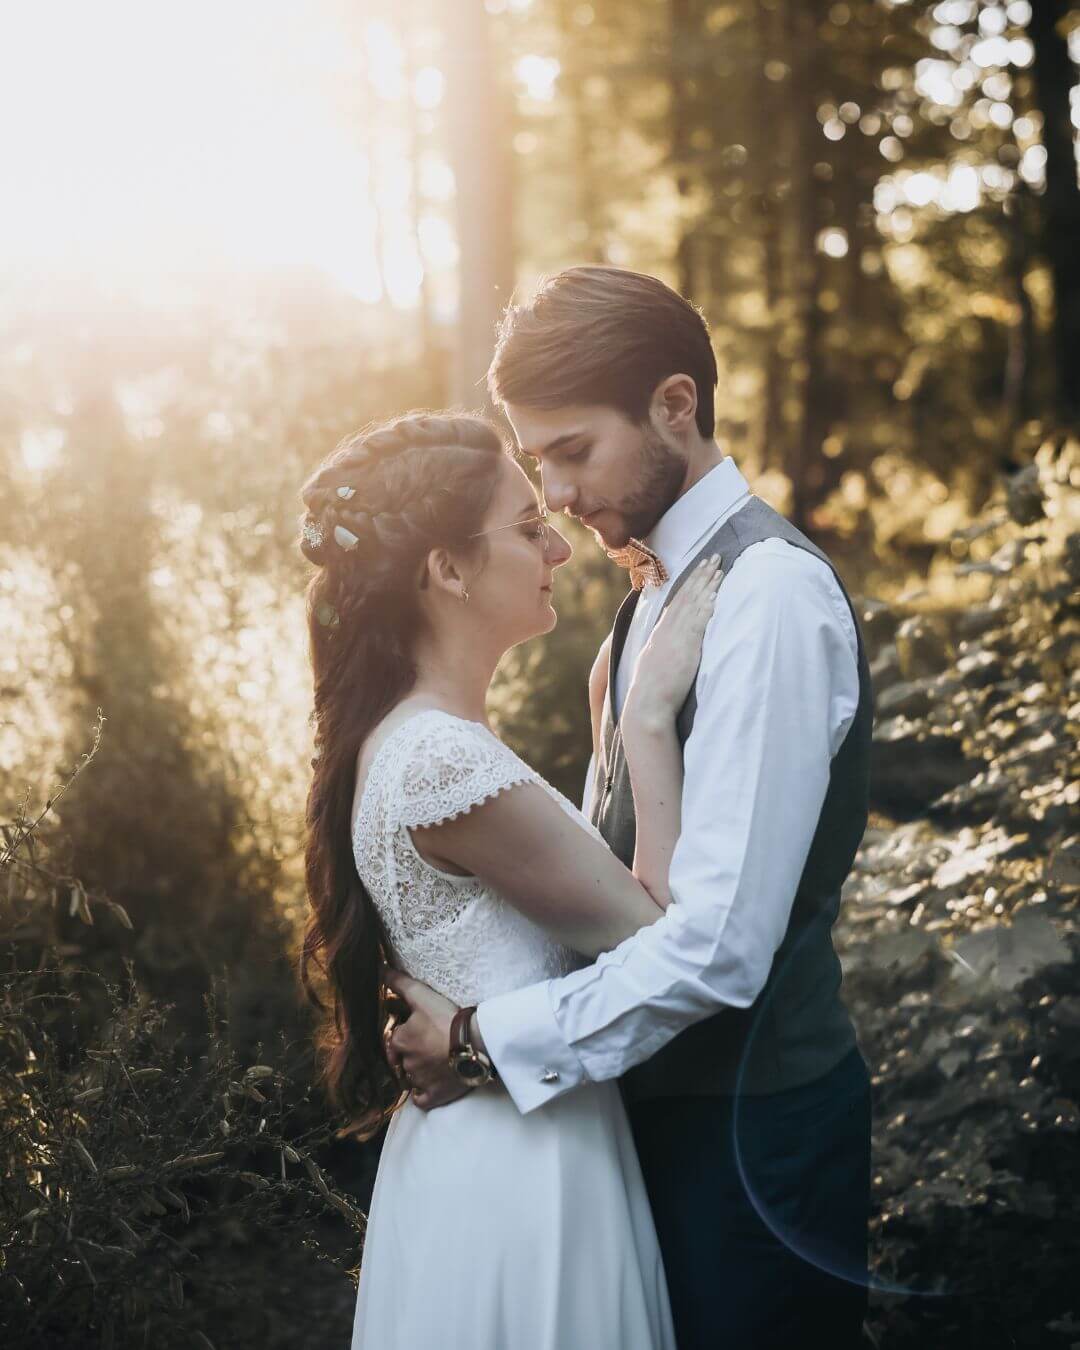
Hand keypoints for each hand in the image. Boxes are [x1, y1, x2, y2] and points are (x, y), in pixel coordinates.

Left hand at [382, 969, 471, 1111]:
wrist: (474, 1045)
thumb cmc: (446, 1019)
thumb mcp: (422, 995)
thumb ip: (399, 983)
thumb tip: (380, 969)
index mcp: (399, 1041)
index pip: (395, 1038)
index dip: (405, 1032)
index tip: (418, 1028)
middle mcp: (405, 1063)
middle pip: (403, 1058)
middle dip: (411, 1053)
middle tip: (427, 1044)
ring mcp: (419, 1082)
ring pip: (411, 1078)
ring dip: (417, 1072)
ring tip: (433, 1061)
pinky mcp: (433, 1096)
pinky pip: (421, 1099)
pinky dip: (423, 1093)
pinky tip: (429, 1086)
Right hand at [624, 555, 722, 724]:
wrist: (647, 705)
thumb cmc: (650, 692)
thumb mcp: (653, 665)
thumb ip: (661, 651)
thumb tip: (667, 648)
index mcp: (659, 634)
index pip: (677, 602)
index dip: (689, 584)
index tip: (699, 570)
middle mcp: (667, 631)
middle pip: (687, 596)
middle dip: (701, 575)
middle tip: (714, 558)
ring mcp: (676, 637)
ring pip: (694, 603)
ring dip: (708, 584)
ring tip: (720, 568)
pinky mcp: (686, 647)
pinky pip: (699, 620)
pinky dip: (708, 605)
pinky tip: (717, 593)